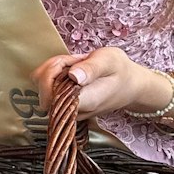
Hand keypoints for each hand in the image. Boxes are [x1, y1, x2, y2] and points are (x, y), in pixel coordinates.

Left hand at [32, 48, 166, 119]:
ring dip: (54, 71)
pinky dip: (56, 77)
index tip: (70, 63)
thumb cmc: (120, 70)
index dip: (52, 75)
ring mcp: (69, 112)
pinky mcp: (66, 107)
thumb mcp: (109, 60)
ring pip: (44, 90)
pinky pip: (50, 91)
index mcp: (83, 102)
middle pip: (43, 91)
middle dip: (53, 70)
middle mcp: (73, 112)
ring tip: (75, 65)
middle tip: (74, 61)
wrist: (130, 85)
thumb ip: (91, 68)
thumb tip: (73, 76)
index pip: (49, 95)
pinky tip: (72, 71)